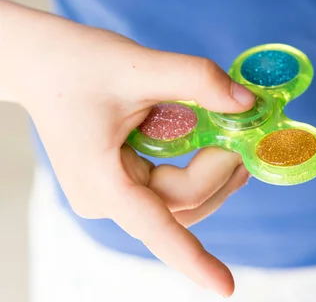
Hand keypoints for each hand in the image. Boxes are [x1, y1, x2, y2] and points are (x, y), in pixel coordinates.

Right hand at [2, 2, 255, 296]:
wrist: (42, 61)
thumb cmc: (78, 62)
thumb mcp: (139, 66)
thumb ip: (197, 81)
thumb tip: (249, 105)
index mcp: (103, 181)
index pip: (157, 228)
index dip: (193, 259)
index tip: (226, 288)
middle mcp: (106, 198)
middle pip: (184, 203)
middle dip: (222, 172)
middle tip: (250, 134)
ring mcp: (113, 193)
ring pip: (182, 201)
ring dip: (217, 174)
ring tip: (242, 140)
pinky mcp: (122, 183)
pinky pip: (171, 189)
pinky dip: (200, 169)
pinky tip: (220, 145)